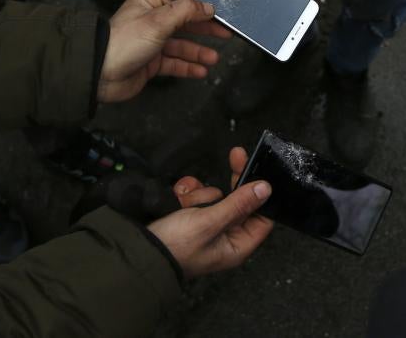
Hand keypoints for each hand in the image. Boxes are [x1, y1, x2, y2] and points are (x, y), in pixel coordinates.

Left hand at [98, 0, 231, 102]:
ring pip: (181, 46)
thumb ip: (186, 11)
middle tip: (225, 34)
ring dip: (198, 52)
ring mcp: (151, 43)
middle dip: (205, 30)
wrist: (100, 74)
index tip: (219, 12)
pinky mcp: (151, 63)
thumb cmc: (121, 43)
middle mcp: (151, 22)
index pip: (181, 2)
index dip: (201, 7)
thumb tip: (206, 5)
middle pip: (185, 24)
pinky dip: (188, 67)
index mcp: (149, 4)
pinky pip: (174, 63)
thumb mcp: (158, 20)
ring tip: (214, 58)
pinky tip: (200, 71)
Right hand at [148, 147, 272, 278]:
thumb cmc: (175, 247)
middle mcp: (224, 236)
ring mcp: (206, 225)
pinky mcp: (190, 216)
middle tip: (236, 155)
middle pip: (239, 200)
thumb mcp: (209, 223)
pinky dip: (187, 193)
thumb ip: (238, 204)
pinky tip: (178, 200)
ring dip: (201, 194)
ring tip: (186, 206)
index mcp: (237, 245)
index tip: (258, 170)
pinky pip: (196, 195)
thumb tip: (265, 189)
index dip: (261, 194)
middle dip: (231, 184)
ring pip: (215, 195)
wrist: (139, 250)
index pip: (262, 217)